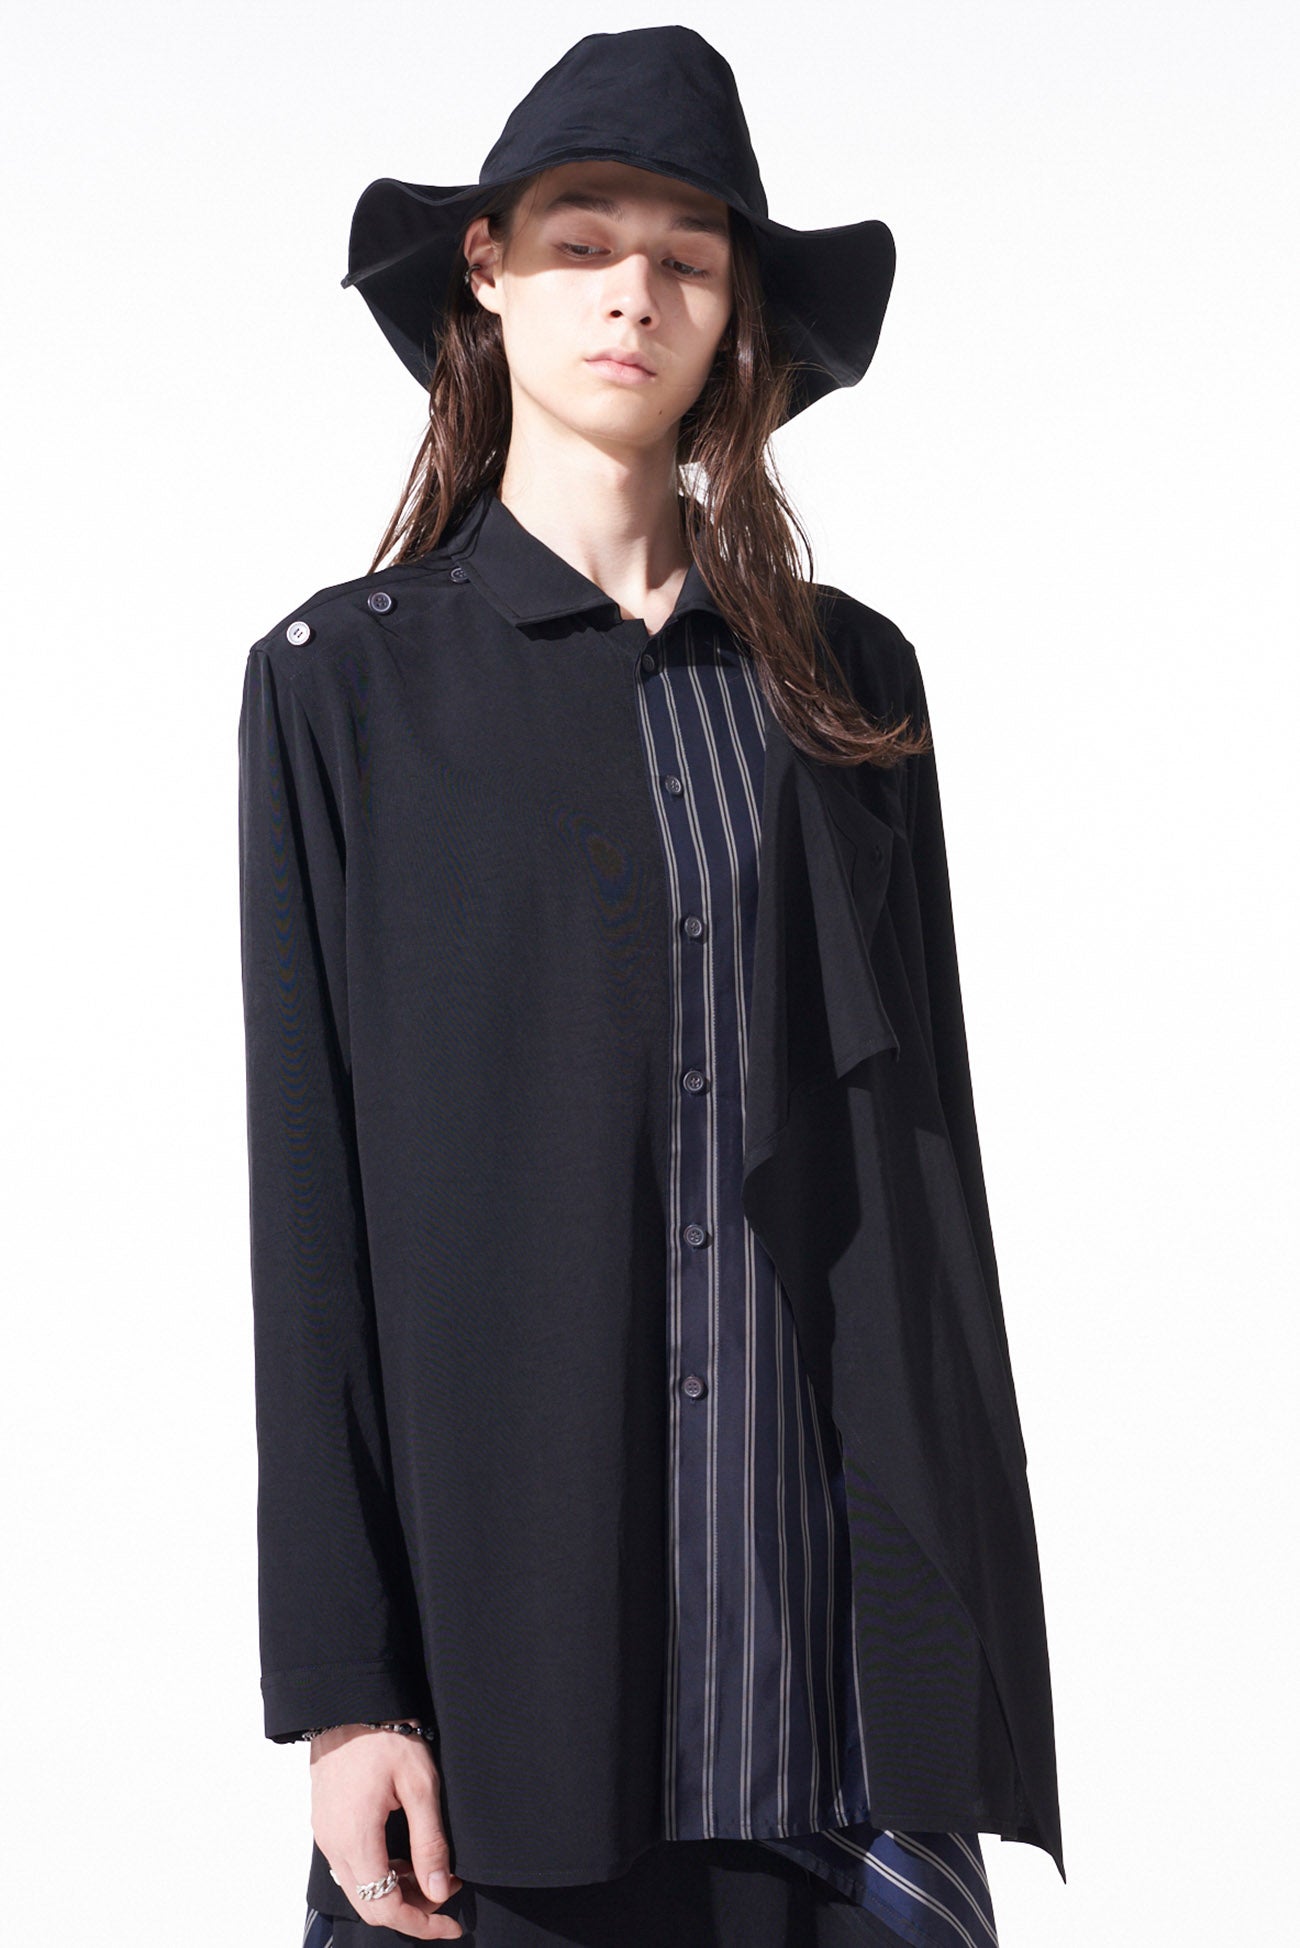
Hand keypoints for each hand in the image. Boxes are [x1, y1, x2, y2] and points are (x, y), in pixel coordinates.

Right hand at [310, 1724, 464, 1937]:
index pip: (385, 1907)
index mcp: (355, 1839)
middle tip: (446, 1896)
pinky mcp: (326, 1823)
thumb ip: (430, 1842)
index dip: (421, 1923)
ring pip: (359, 1888)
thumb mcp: (420, 1785)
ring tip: (432, 1873)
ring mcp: (326, 1834)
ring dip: (395, 1892)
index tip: (450, 1922)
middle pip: (369, 1905)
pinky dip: (379, 1873)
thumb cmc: (385, 1736)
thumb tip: (440, 1889)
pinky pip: (351, 1866)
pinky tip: (404, 1857)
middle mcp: (333, 1845)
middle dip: (411, 1910)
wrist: (349, 1702)